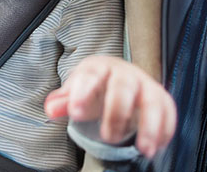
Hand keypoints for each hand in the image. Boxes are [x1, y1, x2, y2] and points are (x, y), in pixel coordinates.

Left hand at [44, 55, 176, 158]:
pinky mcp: (162, 99)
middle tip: (108, 137)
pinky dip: (165, 131)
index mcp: (98, 68)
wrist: (115, 78)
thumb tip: (51, 110)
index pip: (90, 76)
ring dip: (149, 127)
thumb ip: (62, 101)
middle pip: (123, 87)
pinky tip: (156, 147)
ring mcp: (145, 85)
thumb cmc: (93, 86)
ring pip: (152, 101)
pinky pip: (168, 113)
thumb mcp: (76, 91)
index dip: (82, 93)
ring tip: (143, 150)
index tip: (75, 113)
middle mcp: (124, 74)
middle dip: (116, 113)